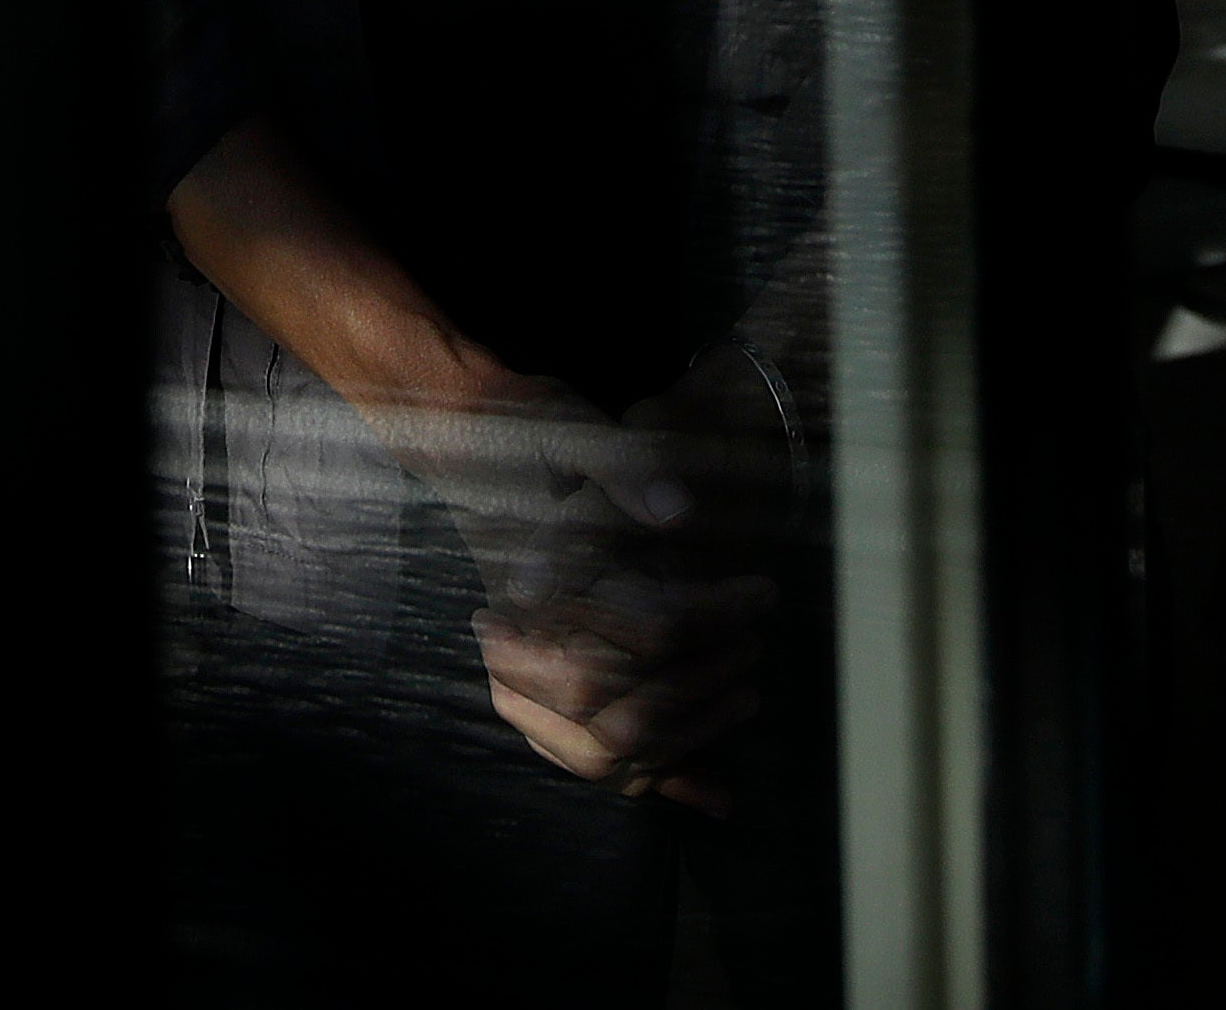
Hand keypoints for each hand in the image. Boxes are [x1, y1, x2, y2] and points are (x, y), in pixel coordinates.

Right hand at [379, 379, 778, 807]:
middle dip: (705, 683)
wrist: (467, 451)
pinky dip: (660, 780)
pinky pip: (598, 761)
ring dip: (691, 733)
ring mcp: (518, 685)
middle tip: (754, 642)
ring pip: (611, 752)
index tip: (759, 593)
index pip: (645, 628)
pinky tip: (715, 795)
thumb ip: (624, 467)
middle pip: (625, 707)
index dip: (714, 617)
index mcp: (526, 586)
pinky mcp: (535, 703)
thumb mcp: (570, 430)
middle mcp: (512, 650)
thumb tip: (680, 513)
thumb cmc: (522, 441)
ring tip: (744, 689)